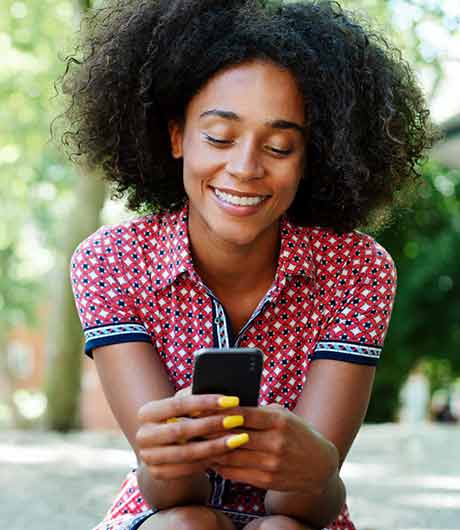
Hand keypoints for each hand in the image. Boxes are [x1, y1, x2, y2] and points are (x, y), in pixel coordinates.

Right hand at [135, 391, 249, 480]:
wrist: (162, 447)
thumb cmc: (178, 418)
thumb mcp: (182, 406)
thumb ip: (194, 397)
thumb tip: (221, 393)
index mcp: (146, 412)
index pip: (178, 404)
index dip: (206, 402)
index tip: (231, 400)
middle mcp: (143, 435)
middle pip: (181, 430)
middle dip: (212, 424)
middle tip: (237, 420)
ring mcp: (148, 457)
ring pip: (186, 452)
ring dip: (216, 446)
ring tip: (238, 438)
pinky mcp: (158, 473)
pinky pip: (188, 468)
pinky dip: (208, 461)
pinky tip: (226, 453)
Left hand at [207, 403, 338, 493]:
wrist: (319, 465)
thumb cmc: (296, 433)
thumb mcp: (282, 415)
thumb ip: (257, 411)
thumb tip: (225, 406)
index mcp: (278, 420)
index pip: (241, 414)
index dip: (218, 411)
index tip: (200, 407)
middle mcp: (274, 442)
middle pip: (232, 435)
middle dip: (208, 430)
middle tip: (191, 424)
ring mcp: (270, 463)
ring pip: (230, 456)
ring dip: (209, 449)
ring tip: (195, 441)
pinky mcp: (266, 480)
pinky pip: (234, 472)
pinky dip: (219, 465)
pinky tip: (209, 458)